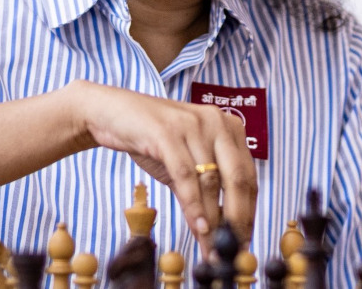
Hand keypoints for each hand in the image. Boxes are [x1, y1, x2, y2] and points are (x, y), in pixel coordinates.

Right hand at [65, 80, 257, 254]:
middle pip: (238, 178)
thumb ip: (202, 193)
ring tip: (212, 246)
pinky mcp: (168, 132)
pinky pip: (186, 175)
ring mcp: (193, 125)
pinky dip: (193, 204)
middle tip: (233, 249)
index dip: (249, 212)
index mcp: (229, 128)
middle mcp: (217, 123)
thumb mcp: (185, 165)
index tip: (244, 239)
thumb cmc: (152, 140)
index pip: (249, 176)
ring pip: (212, 180)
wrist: (112, 113)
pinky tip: (198, 225)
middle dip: (237, 219)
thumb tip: (215, 233)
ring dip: (213, 219)